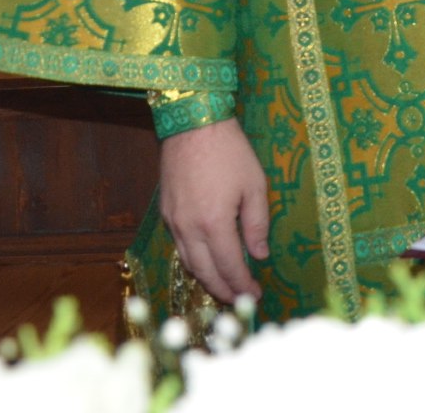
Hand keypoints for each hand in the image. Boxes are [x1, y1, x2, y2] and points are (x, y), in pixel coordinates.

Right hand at [159, 119, 269, 302]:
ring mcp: (173, 222)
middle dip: (222, 290)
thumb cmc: (230, 152)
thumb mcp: (255, 185)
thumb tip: (259, 255)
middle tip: (239, 300)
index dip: (242, 285)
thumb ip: (257, 224)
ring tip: (223, 286)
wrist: (193, 125)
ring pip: (188, 262)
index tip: (254, 296)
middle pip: (204, 272)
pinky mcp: (165, 212)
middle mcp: (189, 229)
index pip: (229, 266)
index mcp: (214, 223)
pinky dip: (193, 260)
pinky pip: (179, 246)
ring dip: (205, 279)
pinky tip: (205, 260)